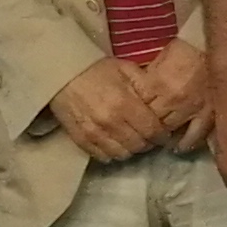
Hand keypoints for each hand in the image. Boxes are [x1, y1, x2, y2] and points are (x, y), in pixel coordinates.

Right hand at [50, 56, 168, 164]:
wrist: (63, 72)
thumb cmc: (98, 69)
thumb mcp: (127, 69)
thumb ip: (146, 86)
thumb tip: (163, 103)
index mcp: (124, 103)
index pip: (152, 130)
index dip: (162, 135)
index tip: (164, 132)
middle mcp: (110, 122)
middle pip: (139, 146)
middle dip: (148, 142)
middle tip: (148, 136)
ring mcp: (94, 133)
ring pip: (122, 154)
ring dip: (131, 149)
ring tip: (132, 139)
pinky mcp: (80, 140)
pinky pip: (103, 157)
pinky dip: (112, 153)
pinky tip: (115, 142)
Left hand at [135, 38, 214, 149]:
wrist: (212, 45)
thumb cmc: (184, 49)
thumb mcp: (159, 61)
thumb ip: (148, 81)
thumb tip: (139, 97)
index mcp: (157, 83)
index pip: (139, 107)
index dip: (134, 114)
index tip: (131, 119)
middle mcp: (172, 99)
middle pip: (152, 121)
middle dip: (146, 126)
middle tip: (141, 132)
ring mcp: (191, 108)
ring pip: (170, 130)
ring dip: (162, 136)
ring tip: (157, 140)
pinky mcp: (208, 113)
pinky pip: (195, 134)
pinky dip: (186, 143)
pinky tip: (179, 148)